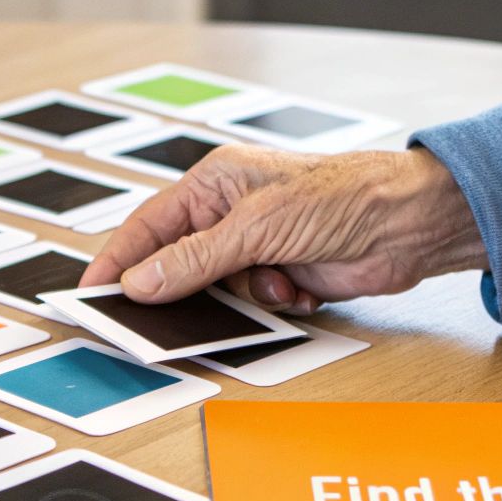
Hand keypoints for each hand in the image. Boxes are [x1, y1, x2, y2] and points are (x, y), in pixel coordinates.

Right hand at [79, 144, 486, 312]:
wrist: (408, 223)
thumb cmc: (341, 195)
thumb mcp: (256, 227)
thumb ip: (194, 258)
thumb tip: (141, 281)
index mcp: (214, 183)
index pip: (149, 225)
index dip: (119, 259)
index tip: (93, 290)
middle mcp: (231, 213)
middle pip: (179, 263)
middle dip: (183, 289)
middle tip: (164, 317)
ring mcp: (257, 246)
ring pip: (217, 291)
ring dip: (244, 297)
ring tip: (275, 285)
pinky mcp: (284, 275)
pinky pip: (254, 305)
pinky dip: (275, 304)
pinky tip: (302, 288)